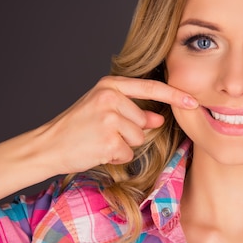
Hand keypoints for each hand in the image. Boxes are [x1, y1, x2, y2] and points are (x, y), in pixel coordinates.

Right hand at [36, 76, 197, 174]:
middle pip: (145, 121)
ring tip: (101, 140)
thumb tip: (159, 118)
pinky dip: (117, 156)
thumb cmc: (77, 127)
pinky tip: (98, 150)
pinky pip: (128, 153)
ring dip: (124, 145)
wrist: (49, 145)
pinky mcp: (108, 141)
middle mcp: (110, 98)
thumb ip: (131, 110)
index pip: (151, 87)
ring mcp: (109, 119)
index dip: (175, 95)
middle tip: (105, 132)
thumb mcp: (103, 109)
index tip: (194, 101)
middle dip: (131, 132)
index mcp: (110, 85)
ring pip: (139, 138)